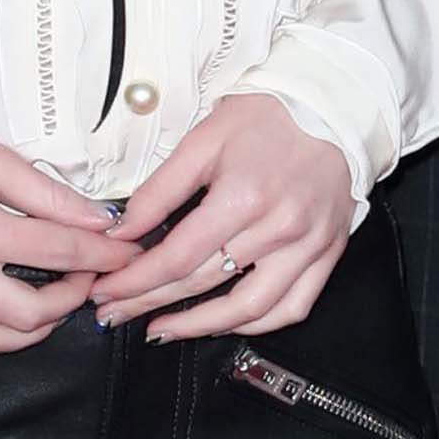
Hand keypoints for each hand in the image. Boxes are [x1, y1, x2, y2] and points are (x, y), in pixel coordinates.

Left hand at [91, 95, 354, 340]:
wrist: (333, 108)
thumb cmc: (266, 116)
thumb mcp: (204, 139)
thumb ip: (160, 189)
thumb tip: (120, 230)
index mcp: (243, 196)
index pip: (177, 256)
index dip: (135, 280)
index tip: (105, 291)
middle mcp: (278, 229)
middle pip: (203, 283)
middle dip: (150, 303)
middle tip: (115, 313)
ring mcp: (307, 247)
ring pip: (249, 309)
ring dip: (199, 327)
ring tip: (162, 330)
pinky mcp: (327, 255)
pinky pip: (291, 308)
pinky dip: (255, 325)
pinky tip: (223, 324)